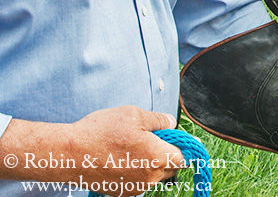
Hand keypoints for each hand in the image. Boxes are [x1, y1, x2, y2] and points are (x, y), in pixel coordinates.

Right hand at [0, 106, 184, 195]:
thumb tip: (171, 123)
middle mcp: (149, 177)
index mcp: (157, 157)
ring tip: (132, 146)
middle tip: (151, 137)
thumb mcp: (135, 115)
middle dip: (166, 153)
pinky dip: (136, 170)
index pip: (182, 156)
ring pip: (154, 175)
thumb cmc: (102, 132)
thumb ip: (159, 120)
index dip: (180, 144)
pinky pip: (138, 181)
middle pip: (170, 167)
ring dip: (151, 162)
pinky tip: (121, 157)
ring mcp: (134, 188)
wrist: (69, 155)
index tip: (172, 135)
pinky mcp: (120, 193)